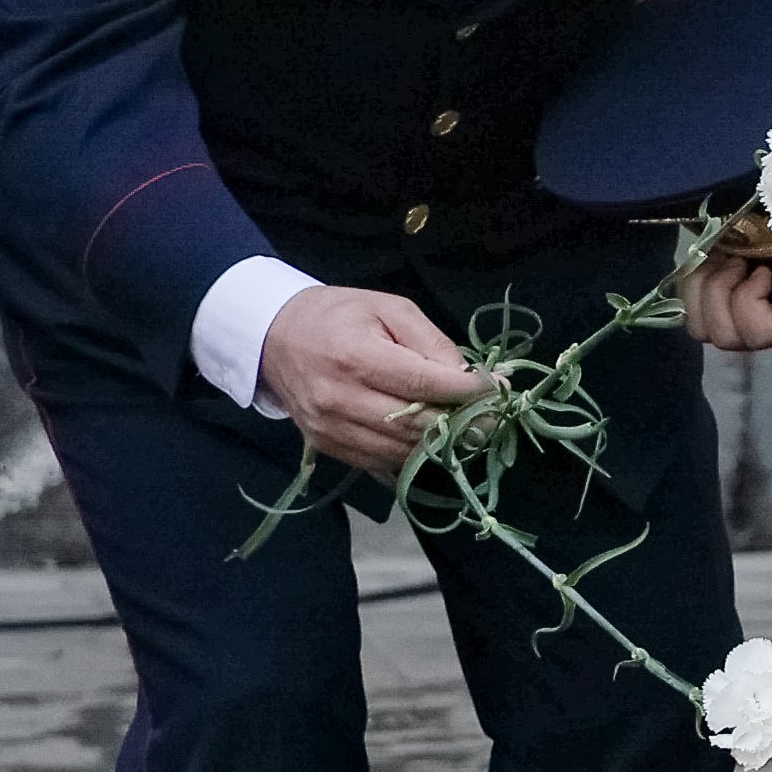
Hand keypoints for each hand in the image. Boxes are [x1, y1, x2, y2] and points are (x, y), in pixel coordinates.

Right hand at [257, 287, 487, 481]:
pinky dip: (412, 457)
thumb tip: (471, 376)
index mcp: (357, 358)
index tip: (498, 390)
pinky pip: (380, 462)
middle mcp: (340, 400)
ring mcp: (330, 429)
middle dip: (463, 424)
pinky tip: (433, 443)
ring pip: (401, 451)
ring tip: (470, 431)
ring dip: (441, 446)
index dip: (468, 391)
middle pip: (416, 425)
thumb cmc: (339, 316)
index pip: (425, 384)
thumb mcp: (390, 309)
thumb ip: (432, 342)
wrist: (274, 336)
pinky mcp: (326, 446)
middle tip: (494, 419)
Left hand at [683, 258, 771, 356]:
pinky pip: (685, 314)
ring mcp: (730, 318)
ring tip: (726, 258)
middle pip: (727, 337)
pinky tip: (710, 261)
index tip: (762, 268)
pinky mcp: (704, 305)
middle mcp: (762, 327)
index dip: (750, 301)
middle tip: (740, 259)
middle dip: (726, 291)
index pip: (759, 334)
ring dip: (708, 286)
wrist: (766, 203)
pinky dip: (692, 284)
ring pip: (701, 329)